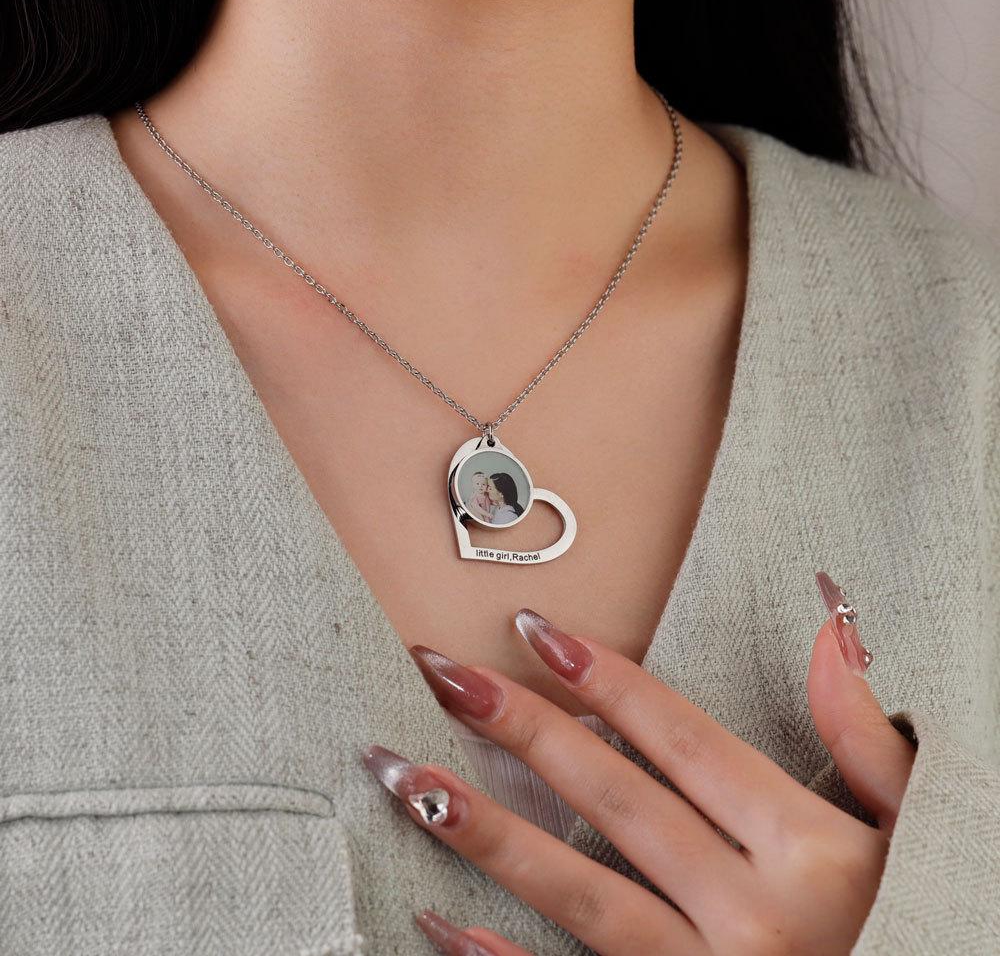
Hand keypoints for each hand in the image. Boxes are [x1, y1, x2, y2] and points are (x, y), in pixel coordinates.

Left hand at [363, 571, 916, 954]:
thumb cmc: (926, 925)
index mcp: (809, 850)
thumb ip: (868, 735)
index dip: (607, 681)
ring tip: (409, 779)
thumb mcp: (917, 830)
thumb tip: (830, 626)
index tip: (538, 630)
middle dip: (522, 729)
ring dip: (486, 831)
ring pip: (578, 894)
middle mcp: (754, 914)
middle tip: (445, 675)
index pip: (682, 742)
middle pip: (614, 801)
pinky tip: (437, 925)